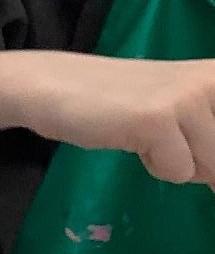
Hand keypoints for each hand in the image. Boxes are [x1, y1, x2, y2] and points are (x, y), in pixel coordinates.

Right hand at [16, 52, 214, 184]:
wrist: (55, 86)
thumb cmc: (119, 102)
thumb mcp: (181, 115)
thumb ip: (211, 142)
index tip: (199, 153)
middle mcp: (212, 80)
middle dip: (204, 164)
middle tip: (166, 140)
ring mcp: (187, 98)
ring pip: (211, 167)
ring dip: (180, 165)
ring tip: (150, 138)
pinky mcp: (158, 119)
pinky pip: (179, 172)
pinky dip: (156, 168)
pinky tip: (134, 139)